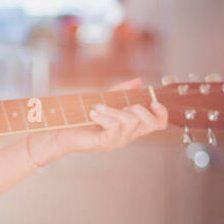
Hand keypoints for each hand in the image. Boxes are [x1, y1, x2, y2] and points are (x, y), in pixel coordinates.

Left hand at [31, 78, 167, 162]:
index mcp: (132, 127)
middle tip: (122, 105)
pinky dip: (104, 116)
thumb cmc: (84, 118)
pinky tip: (93, 113)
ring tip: (98, 106)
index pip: (158, 124)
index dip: (161, 113)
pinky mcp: (105, 143)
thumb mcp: (106, 100)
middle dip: (138, 108)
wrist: (62, 132)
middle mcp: (128, 136)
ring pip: (130, 122)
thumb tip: (138, 81)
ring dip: (114, 110)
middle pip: (149, 123)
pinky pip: (113, 127)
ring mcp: (117, 141)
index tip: (153, 101)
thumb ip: (122, 91)